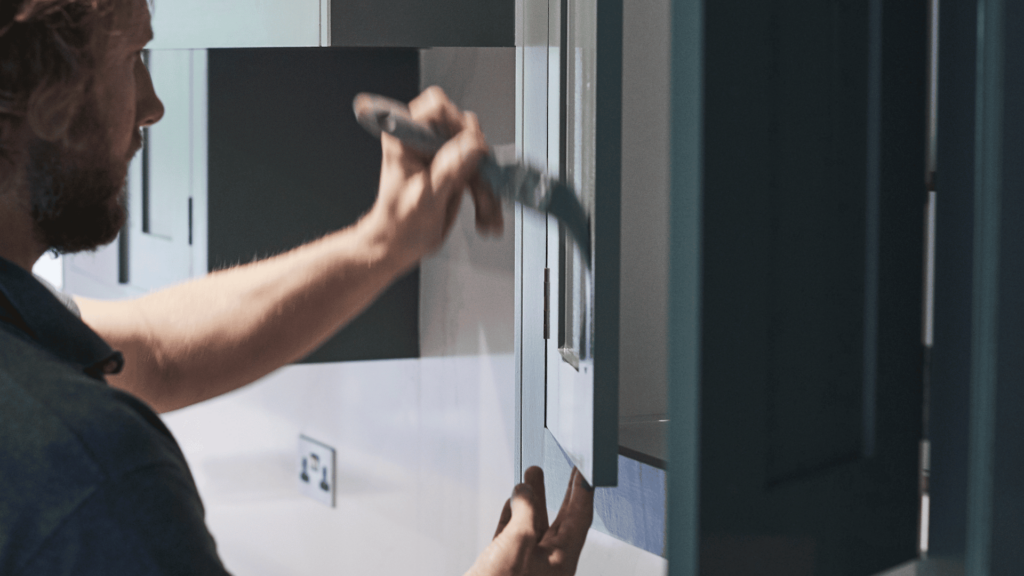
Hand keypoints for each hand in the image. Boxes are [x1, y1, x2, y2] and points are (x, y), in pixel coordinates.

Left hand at [363, 86, 504, 271]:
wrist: (399, 244)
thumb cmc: (398, 224)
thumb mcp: (425, 197)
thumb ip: (448, 168)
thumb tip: (473, 144)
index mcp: (405, 137)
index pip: (436, 106)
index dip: (456, 123)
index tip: (469, 146)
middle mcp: (424, 139)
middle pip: (464, 129)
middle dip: (477, 161)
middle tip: (479, 186)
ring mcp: (440, 153)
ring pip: (478, 153)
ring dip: (486, 184)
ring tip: (485, 212)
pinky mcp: (454, 167)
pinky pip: (481, 172)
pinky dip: (486, 194)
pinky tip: (486, 215)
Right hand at [465, 466, 593, 575]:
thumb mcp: (519, 540)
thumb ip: (526, 511)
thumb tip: (524, 490)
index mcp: (561, 560)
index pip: (579, 518)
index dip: (582, 492)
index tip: (585, 471)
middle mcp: (548, 563)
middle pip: (560, 521)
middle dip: (561, 493)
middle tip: (569, 470)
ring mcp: (526, 566)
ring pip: (534, 525)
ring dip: (533, 499)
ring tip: (531, 475)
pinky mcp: (505, 568)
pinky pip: (513, 536)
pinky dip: (512, 516)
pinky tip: (511, 503)